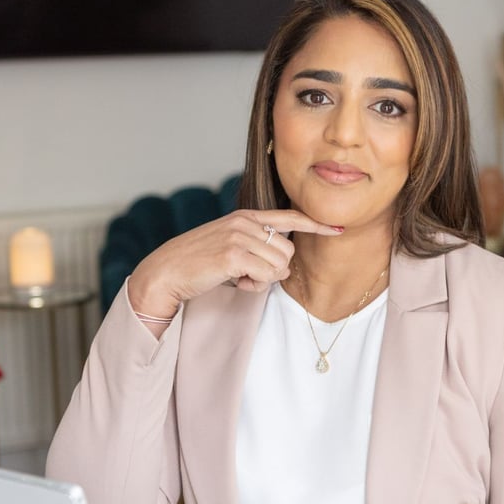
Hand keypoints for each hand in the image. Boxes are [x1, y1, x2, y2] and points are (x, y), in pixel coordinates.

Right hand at [128, 209, 341, 318]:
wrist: (166, 272)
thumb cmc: (199, 263)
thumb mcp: (229, 245)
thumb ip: (256, 247)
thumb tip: (285, 268)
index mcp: (246, 216)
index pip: (289, 217)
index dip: (315, 224)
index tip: (337, 228)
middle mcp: (245, 223)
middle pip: (288, 252)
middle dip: (275, 271)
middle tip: (248, 275)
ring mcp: (239, 237)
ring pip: (280, 267)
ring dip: (263, 281)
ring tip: (239, 278)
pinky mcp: (233, 256)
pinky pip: (266, 277)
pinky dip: (254, 286)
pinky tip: (235, 282)